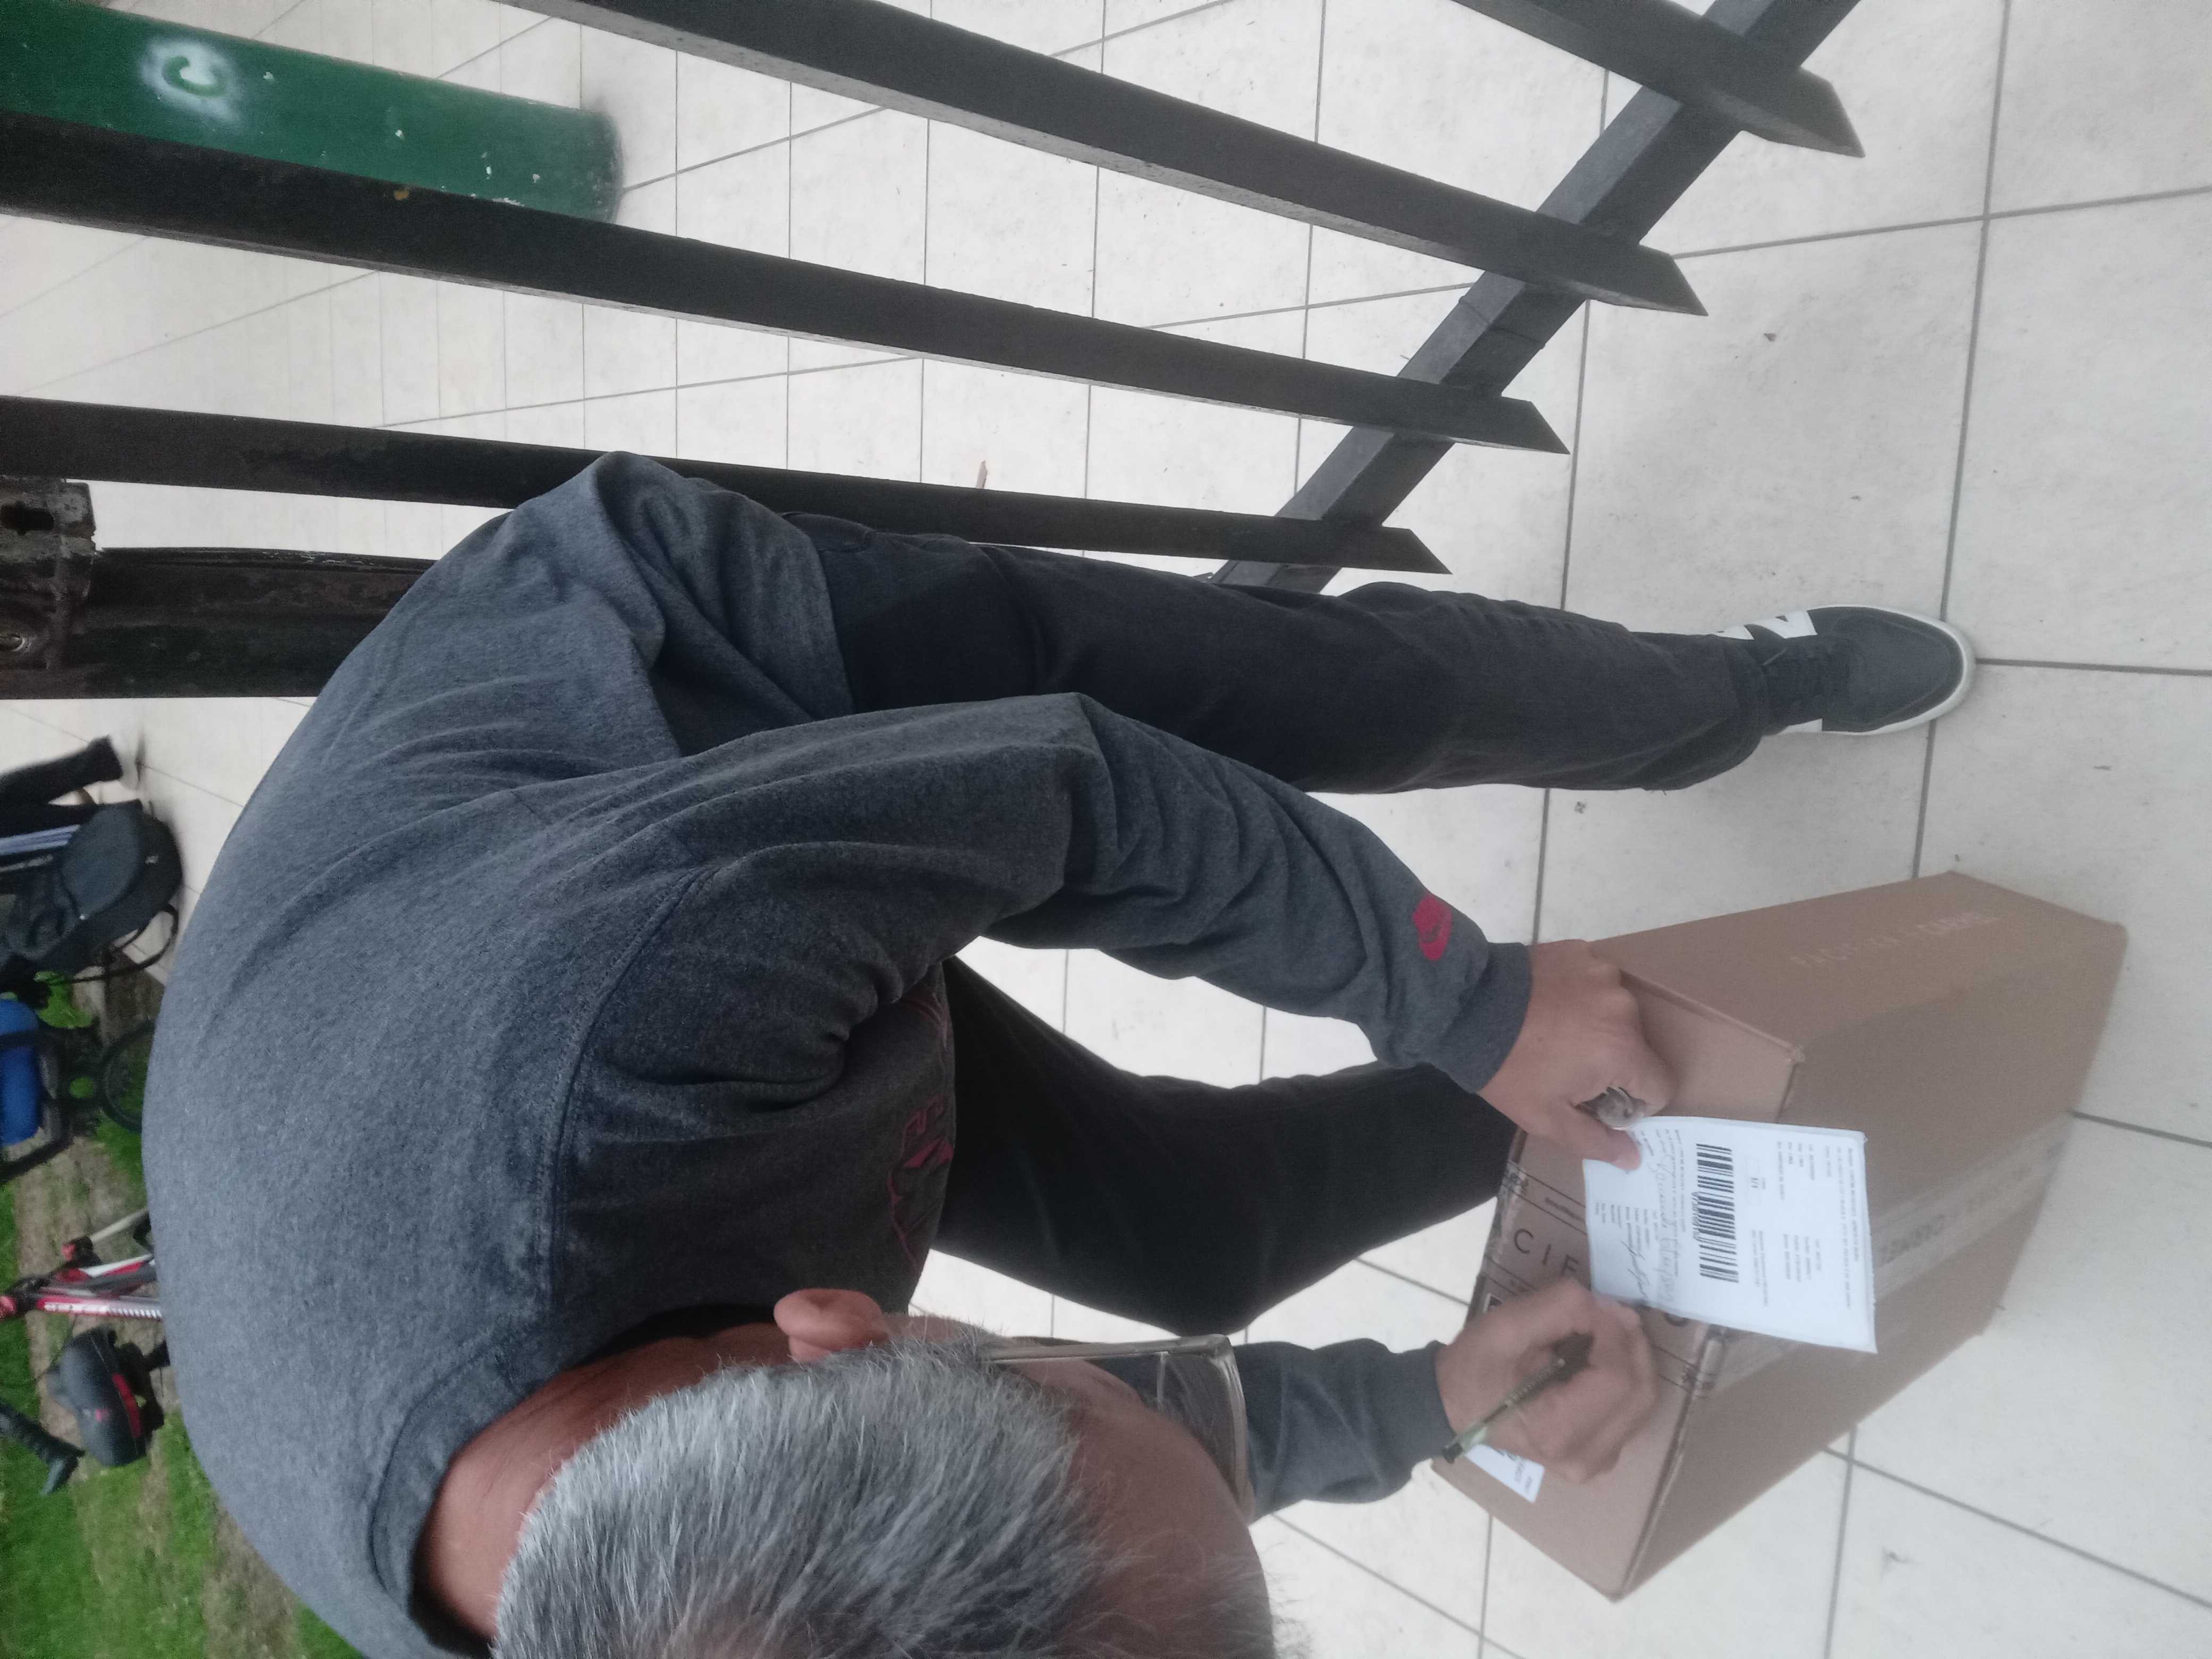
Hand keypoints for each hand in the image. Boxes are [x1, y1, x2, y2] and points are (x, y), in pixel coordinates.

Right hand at [1435, 1279, 1658, 1483]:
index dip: (1613, 1334)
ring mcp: (1596, 1462)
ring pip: (1643, 1401)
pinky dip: (1625, 1375)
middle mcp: (1585, 1458)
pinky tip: (1601, 1357)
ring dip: (1630, 1356)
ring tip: (1602, 1330)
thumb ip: (1558, 1308)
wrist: (1455, 1405)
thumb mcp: (1504, 1326)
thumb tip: (1607, 1308)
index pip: (1616, 1379)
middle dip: (1629, 1341)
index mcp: (1556, 1431)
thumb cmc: (1474, 1367)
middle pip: (1640, 1392)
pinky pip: (1633, 1410)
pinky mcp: (1601, 1456)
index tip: (1592, 1307)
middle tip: (1606, 1311)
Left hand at [1482, 940, 1674, 1169]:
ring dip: (1596, 1024)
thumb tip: (1633, 1157)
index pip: (1660, 1085)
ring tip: (1554, 1031)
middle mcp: (1624, 1007)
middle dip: (1612, 1062)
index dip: (1635, 1101)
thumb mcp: (1547, 1118)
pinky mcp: (1581, 951)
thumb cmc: (1509, 1069)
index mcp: (1623, 1050)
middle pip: (1637, 1048)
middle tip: (1567, 1065)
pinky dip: (1580, 994)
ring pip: (1617, 1012)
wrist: (1465, 1008)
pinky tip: (1548, 1002)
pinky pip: (1596, 981)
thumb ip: (1595, 1141)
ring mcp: (1603, 973)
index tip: (1602, 1100)